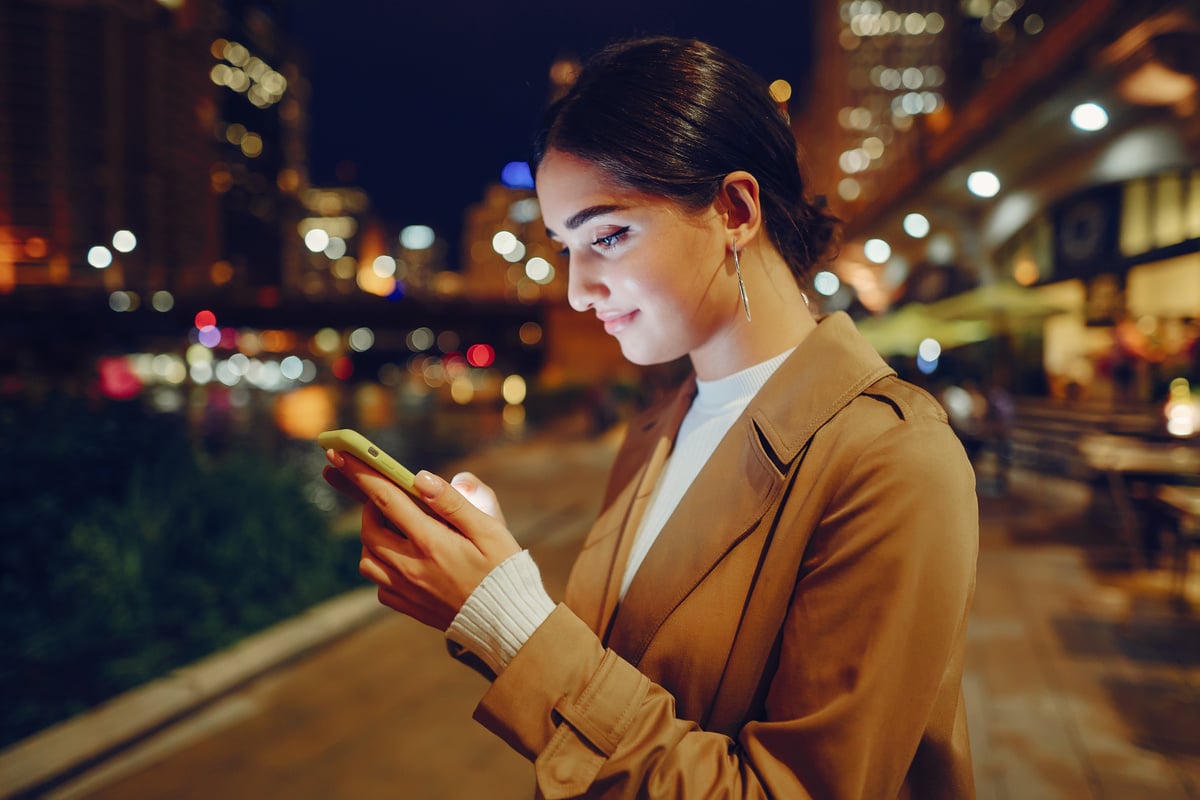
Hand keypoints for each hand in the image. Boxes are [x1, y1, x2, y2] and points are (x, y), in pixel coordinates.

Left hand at [323, 451, 520, 629]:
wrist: (507, 624)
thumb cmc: (503, 571)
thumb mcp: (489, 530)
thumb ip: (453, 503)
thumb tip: (421, 478)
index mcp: (430, 541)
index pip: (386, 499)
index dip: (361, 473)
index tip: (340, 454)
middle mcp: (411, 566)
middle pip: (369, 529)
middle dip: (372, 507)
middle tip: (389, 498)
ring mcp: (407, 590)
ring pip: (368, 559)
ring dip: (374, 539)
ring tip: (396, 530)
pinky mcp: (409, 606)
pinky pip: (380, 584)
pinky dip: (383, 567)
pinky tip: (404, 560)